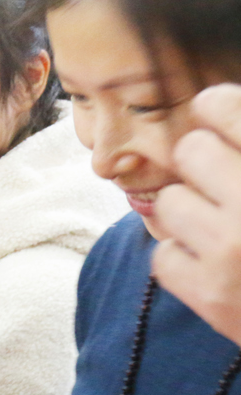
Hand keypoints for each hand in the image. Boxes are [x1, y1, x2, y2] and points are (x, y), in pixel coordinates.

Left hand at [152, 84, 240, 345]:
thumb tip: (215, 102)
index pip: (223, 106)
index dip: (216, 107)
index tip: (214, 114)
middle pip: (190, 149)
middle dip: (204, 164)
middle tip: (226, 183)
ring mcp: (231, 249)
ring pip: (170, 201)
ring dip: (192, 213)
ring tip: (224, 227)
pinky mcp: (208, 293)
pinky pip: (162, 253)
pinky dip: (183, 258)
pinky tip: (215, 263)